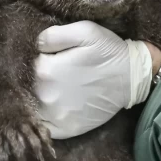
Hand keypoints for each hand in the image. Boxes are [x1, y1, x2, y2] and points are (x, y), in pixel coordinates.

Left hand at [34, 21, 153, 138]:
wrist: (132, 77)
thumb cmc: (108, 51)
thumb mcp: (84, 30)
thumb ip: (53, 35)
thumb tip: (35, 45)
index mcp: (45, 70)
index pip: (28, 63)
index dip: (37, 59)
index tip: (50, 57)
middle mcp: (45, 95)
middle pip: (28, 86)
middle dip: (35, 79)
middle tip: (55, 73)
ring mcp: (54, 116)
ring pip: (32, 107)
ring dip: (36, 100)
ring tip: (54, 90)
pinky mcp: (65, 130)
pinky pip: (43, 128)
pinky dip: (42, 121)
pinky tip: (51, 111)